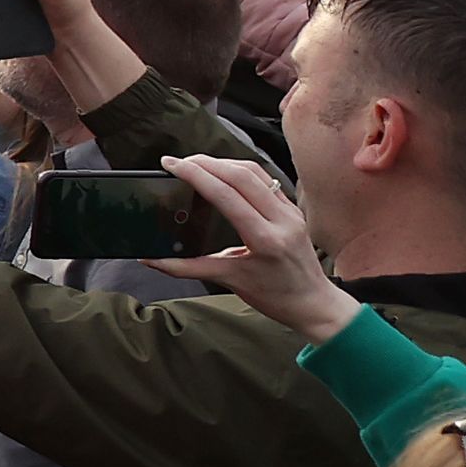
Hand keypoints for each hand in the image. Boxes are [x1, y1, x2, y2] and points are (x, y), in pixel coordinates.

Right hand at [163, 153, 351, 346]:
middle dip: (205, 162)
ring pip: (255, 172)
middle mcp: (282, 220)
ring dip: (223, 162)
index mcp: (265, 239)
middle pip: (240, 176)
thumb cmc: (276, 297)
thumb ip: (187, 268)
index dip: (195, 174)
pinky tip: (223, 173)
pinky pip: (265, 180)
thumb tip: (150, 260)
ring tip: (197, 163)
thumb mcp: (230, 281)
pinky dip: (240, 170)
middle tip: (178, 162)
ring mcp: (291, 212)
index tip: (170, 164)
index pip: (226, 195)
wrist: (315, 304)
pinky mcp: (293, 209)